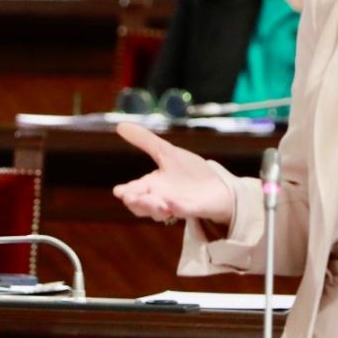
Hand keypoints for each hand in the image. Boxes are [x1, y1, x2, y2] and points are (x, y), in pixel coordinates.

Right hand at [111, 121, 235, 225]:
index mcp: (152, 185)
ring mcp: (177, 206)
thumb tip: (120, 125)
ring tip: (154, 203)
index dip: (126, 193)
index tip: (119, 191)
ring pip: (160, 213)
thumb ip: (144, 141)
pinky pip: (184, 211)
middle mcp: (161, 198)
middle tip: (130, 198)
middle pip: (143, 206)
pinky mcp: (195, 209)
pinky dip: (177, 208)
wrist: (218, 184)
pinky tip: (172, 203)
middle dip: (137, 203)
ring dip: (154, 208)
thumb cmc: (189, 172)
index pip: (134, 191)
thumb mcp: (166, 152)